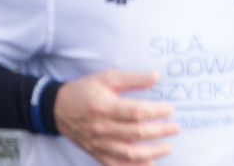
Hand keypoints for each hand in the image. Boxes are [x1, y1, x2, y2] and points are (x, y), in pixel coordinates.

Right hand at [54, 70, 178, 165]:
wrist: (57, 109)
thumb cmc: (85, 90)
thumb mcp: (107, 77)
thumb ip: (132, 78)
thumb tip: (156, 76)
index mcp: (104, 107)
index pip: (135, 112)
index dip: (155, 112)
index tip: (170, 109)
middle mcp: (101, 128)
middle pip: (135, 133)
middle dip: (159, 132)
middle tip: (176, 128)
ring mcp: (98, 143)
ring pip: (127, 152)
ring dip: (150, 152)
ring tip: (167, 148)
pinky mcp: (95, 152)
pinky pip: (114, 164)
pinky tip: (148, 164)